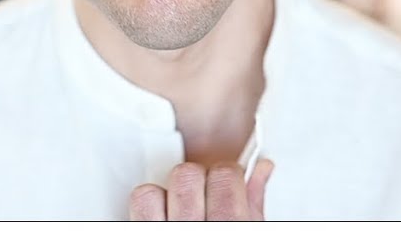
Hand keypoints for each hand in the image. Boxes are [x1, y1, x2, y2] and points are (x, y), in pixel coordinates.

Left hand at [128, 158, 274, 220]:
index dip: (228, 174)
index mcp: (229, 227)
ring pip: (154, 190)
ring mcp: (162, 236)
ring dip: (169, 195)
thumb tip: (262, 168)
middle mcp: (192, 233)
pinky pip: (138, 204)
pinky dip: (148, 206)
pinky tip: (163, 218)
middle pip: (188, 176)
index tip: (229, 181)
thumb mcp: (249, 233)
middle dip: (199, 180)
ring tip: (182, 211)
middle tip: (206, 198)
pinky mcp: (140, 234)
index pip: (225, 174)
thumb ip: (254, 203)